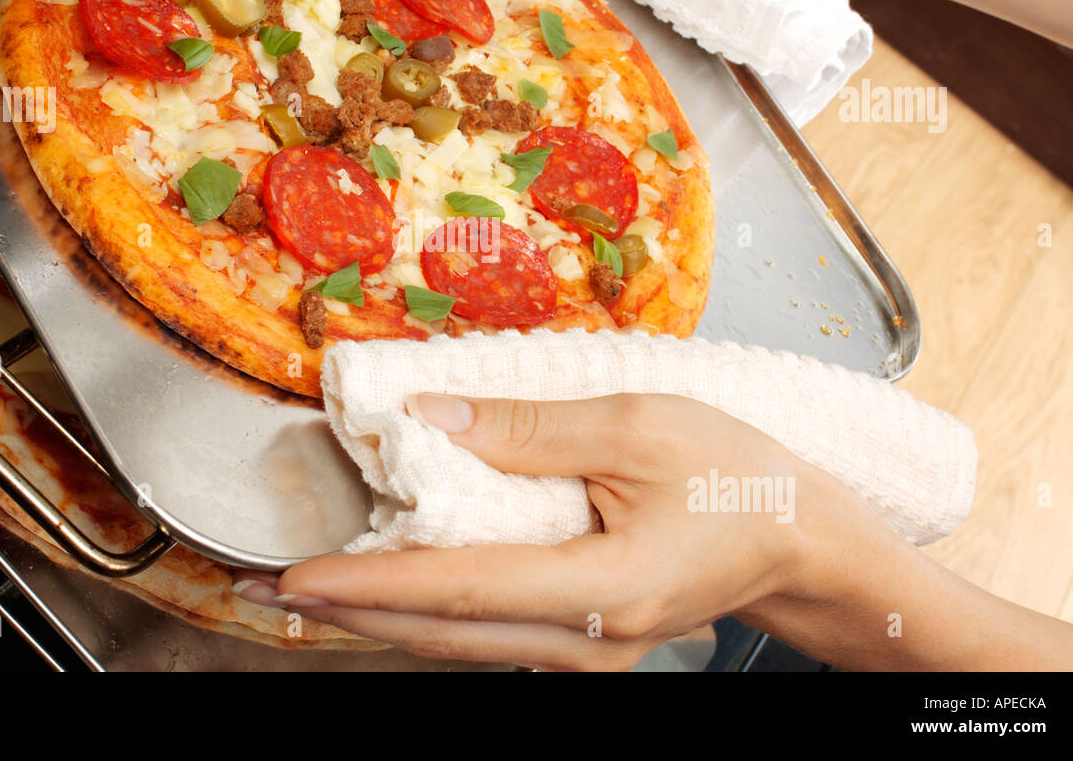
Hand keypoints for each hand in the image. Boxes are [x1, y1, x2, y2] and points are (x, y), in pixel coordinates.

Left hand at [241, 393, 883, 670]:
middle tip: (272, 590)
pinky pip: (490, 636)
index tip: (292, 579)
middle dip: (352, 614)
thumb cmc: (736, 477)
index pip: (455, 588)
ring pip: (460, 644)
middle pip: (443, 634)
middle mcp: (586, 639)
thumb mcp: (638, 426)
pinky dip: (434, 612)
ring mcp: (587, 652)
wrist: (799, 538)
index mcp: (600, 585)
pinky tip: (395, 589)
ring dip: (384, 616)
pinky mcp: (585, 640)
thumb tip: (429, 419)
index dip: (365, 585)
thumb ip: (526, 427)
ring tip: (315, 591)